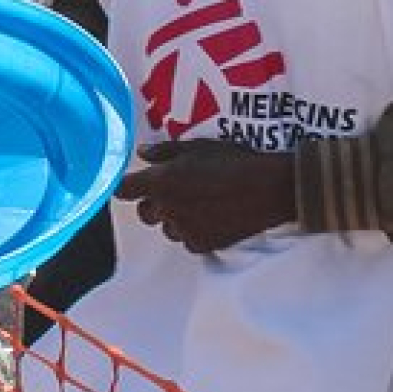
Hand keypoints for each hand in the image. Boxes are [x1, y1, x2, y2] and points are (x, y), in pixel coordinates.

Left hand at [116, 141, 297, 254]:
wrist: (269, 189)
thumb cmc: (234, 162)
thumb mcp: (198, 147)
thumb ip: (165, 152)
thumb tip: (143, 154)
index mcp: (162, 182)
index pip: (124, 189)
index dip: (126, 186)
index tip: (134, 183)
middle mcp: (168, 208)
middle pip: (144, 213)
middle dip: (153, 202)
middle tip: (175, 190)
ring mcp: (184, 229)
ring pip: (167, 228)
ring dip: (175, 217)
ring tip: (199, 202)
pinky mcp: (202, 244)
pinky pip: (187, 240)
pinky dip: (193, 231)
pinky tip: (211, 216)